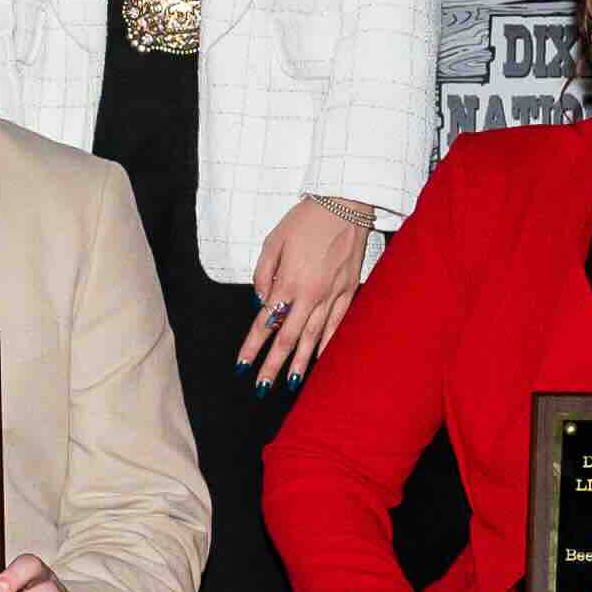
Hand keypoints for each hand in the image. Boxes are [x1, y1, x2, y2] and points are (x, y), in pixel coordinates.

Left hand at [234, 197, 373, 385]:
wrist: (345, 203)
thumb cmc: (306, 220)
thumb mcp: (273, 242)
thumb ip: (263, 275)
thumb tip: (262, 302)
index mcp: (288, 281)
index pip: (265, 322)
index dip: (252, 346)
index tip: (242, 365)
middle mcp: (310, 294)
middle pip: (288, 338)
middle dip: (273, 364)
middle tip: (261, 387)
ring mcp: (332, 295)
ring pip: (313, 337)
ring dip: (300, 362)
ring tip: (290, 383)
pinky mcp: (348, 291)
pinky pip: (337, 324)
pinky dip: (327, 344)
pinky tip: (320, 359)